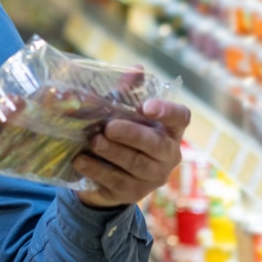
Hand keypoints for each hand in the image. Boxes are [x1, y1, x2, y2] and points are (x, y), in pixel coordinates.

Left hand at [73, 99, 189, 208]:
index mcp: (170, 130)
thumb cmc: (121, 135)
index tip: (145, 106)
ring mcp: (152, 177)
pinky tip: (81, 160)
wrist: (106, 176)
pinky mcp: (132, 194)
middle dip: (131, 134)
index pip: (180, 117)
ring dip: (112, 152)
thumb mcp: (122, 112)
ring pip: (135, 164)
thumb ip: (128, 92)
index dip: (167, 111)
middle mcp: (167, 155)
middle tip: (109, 127)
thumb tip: (137, 68)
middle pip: (156, 145)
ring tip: (93, 141)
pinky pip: (116, 182)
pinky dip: (96, 170)